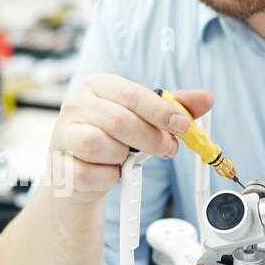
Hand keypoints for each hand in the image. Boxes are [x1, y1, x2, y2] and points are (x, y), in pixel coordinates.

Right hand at [47, 74, 213, 203]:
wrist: (79, 171)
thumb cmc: (113, 138)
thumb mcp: (144, 118)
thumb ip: (174, 108)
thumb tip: (207, 99)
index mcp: (97, 86)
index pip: (132, 94)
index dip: (161, 111)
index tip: (183, 126)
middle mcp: (75, 105)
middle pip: (119, 120)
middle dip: (151, 139)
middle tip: (168, 149)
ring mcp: (62, 135)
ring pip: (100, 146)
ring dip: (122, 158)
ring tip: (124, 159)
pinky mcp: (58, 165)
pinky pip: (90, 174)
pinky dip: (107, 178)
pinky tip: (108, 173)